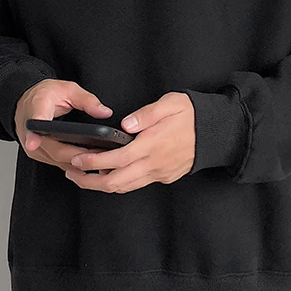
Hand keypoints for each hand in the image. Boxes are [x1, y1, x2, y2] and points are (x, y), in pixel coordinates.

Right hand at [15, 79, 114, 181]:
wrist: (28, 102)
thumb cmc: (45, 95)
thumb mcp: (68, 89)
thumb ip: (87, 100)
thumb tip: (104, 112)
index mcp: (37, 109)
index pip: (33, 124)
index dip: (33, 136)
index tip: (33, 144)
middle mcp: (30, 131)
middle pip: (53, 149)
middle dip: (77, 155)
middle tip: (98, 154)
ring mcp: (34, 146)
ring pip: (56, 160)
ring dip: (77, 162)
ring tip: (99, 158)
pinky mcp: (40, 154)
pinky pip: (57, 163)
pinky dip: (73, 164)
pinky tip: (88, 162)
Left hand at [67, 91, 194, 193]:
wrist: (217, 133)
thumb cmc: (193, 114)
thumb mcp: (171, 103)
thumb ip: (147, 114)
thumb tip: (126, 125)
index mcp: (152, 145)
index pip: (116, 158)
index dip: (94, 161)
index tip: (78, 159)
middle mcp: (154, 164)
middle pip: (115, 182)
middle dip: (90, 181)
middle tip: (72, 173)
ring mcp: (160, 173)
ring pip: (125, 187)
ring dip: (102, 184)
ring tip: (84, 176)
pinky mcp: (164, 177)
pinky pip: (137, 184)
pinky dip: (119, 182)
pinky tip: (110, 173)